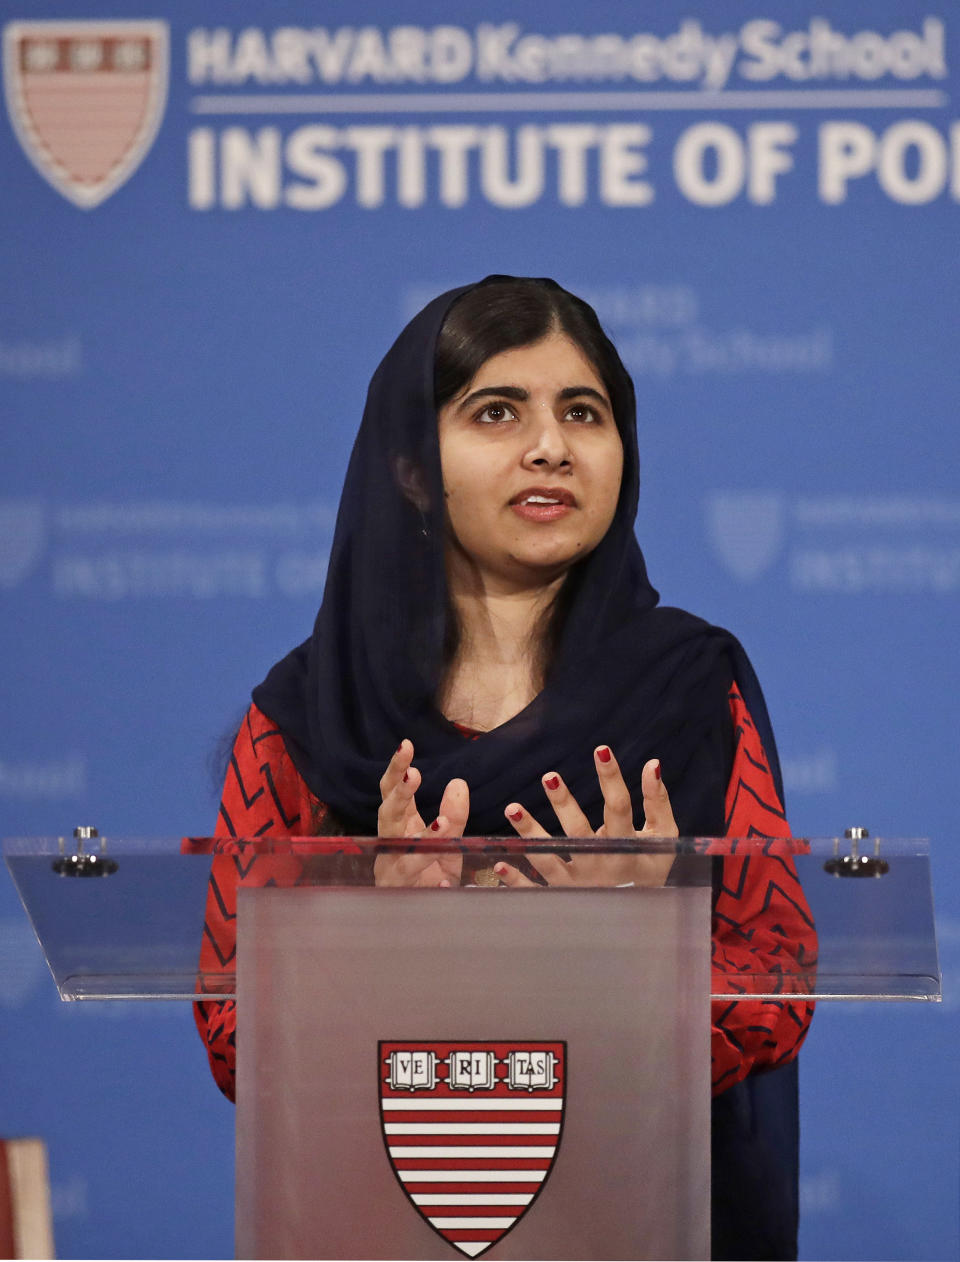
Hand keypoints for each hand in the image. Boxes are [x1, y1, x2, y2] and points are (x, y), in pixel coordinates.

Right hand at [374, 739, 467, 886]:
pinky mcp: (405, 896)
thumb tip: (458, 781)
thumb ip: (454, 814)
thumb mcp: (448, 843)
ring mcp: (395, 871)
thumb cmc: (430, 877)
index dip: (396, 769)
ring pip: (404, 852)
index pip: (393, 791)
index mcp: (401, 826)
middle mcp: (392, 844)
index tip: (406, 745)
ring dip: (424, 839)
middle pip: (388, 814)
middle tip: (412, 774)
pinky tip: (446, 880)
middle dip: (399, 795)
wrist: (421, 920)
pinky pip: (419, 887)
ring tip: (444, 824)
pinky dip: (433, 883)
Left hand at [497, 746, 677, 887]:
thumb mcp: (661, 838)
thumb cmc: (649, 869)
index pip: (618, 807)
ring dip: (530, 834)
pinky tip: (500, 864)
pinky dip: (517, 881)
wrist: (641, 919)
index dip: (611, 778)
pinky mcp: (560, 898)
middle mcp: (599, 866)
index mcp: (625, 848)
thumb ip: (656, 802)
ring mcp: (577, 885)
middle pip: (578, 832)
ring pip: (549, 858)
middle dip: (563, 804)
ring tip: (512, 808)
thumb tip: (653, 765)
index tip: (601, 750)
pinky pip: (535, 891)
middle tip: (549, 776)